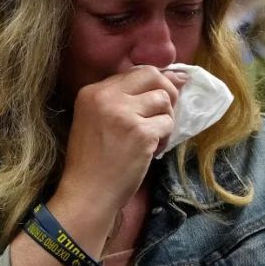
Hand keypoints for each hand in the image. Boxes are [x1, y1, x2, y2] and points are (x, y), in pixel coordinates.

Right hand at [54, 66, 188, 221]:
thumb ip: (125, 99)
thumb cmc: (93, 161)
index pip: (134, 72)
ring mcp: (124, 114)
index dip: (153, 84)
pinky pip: (167, 124)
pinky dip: (165, 138)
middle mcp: (106, 97)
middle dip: (168, 91)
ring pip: (164, 100)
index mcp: (92, 92)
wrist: (88, 193)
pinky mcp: (141, 133)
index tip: (158, 100)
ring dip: (165, 119)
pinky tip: (152, 151)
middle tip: (165, 112)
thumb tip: (176, 77)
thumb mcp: (96, 120)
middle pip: (152, 75)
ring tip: (154, 138)